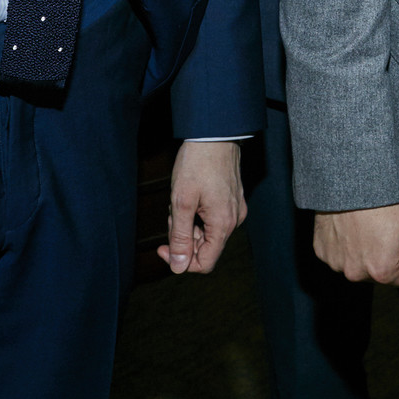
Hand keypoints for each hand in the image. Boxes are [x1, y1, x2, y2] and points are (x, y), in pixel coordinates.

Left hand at [158, 140, 245, 274]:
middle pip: (204, 246)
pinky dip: (197, 213)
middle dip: (183, 234)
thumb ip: (180, 237)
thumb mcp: (181, 202)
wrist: (214, 133)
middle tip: (172, 211)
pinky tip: (190, 195)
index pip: (205, 263)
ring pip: (206, 231)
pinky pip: (211, 218)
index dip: (181, 261)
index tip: (163, 247)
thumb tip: (178, 266)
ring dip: (188, 222)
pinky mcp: (232, 200)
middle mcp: (234, 220)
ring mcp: (234, 209)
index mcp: (223, 224)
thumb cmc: (198, 163)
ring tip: (180, 199)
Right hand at [311, 199, 398, 295]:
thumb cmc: (386, 201)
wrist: (350, 178)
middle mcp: (356, 274)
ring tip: (366, 225)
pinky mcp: (321, 252)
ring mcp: (336, 264)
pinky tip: (349, 226)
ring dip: (364, 251)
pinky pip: (339, 255)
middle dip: (384, 255)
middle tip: (383, 228)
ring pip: (358, 265)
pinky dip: (344, 244)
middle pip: (379, 274)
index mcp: (382, 272)